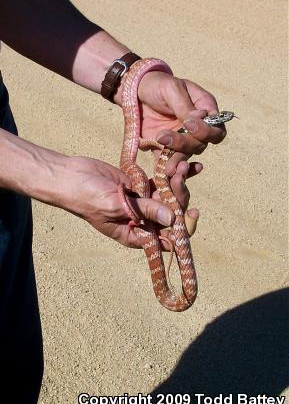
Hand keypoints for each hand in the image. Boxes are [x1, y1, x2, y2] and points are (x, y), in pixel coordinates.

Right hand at [63, 156, 200, 248]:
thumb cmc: (87, 199)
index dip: (182, 229)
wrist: (71, 177)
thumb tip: (172, 218)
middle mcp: (143, 221)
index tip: (192, 213)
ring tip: (183, 164)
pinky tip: (186, 164)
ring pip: (168, 197)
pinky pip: (160, 182)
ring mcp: (142, 202)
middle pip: (171, 215)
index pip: (166, 238)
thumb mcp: (116, 207)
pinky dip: (171, 174)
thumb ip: (144, 210)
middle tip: (179, 177)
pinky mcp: (140, 185)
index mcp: (136, 235)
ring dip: (178, 183)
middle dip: (180, 197)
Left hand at [137, 70, 226, 174]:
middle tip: (164, 136)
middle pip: (200, 144)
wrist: (135, 92)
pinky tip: (164, 170)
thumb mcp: (172, 89)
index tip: (189, 124)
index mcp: (204, 110)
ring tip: (162, 156)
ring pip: (186, 155)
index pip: (216, 129)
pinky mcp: (166, 149)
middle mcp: (196, 129)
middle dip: (185, 143)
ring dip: (175, 158)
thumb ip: (185, 105)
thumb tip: (199, 119)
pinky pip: (170, 161)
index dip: (206, 131)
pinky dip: (168, 167)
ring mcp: (182, 140)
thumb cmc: (158, 85)